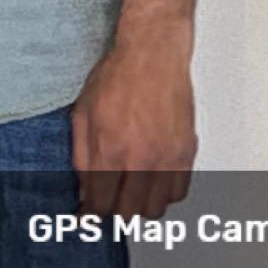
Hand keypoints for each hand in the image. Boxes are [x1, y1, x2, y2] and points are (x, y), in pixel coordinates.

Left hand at [70, 0, 197, 221]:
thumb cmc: (117, 76)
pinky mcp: (186, 151)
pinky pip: (179, 191)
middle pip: (130, 213)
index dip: (91, 214)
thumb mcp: (83, 113)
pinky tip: (153, 180)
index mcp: (111, 151)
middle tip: (109, 201)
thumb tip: (84, 187)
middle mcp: (142, 160)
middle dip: (115, 212)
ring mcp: (168, 158)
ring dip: (141, 205)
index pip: (101, 203)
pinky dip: (165, 193)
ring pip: (157, 208)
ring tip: (131, 192)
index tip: (87, 214)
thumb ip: (81, 157)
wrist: (152, 54)